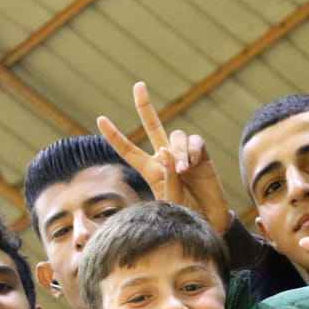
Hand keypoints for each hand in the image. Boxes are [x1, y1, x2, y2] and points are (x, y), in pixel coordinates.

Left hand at [97, 82, 230, 232]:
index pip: (128, 150)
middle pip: (153, 125)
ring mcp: (184, 155)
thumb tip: (166, 150)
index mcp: (150, 170)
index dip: (114, 136)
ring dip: (179, 150)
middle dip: (145, 106)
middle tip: (138, 85)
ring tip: (184, 170)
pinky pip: (195, 141)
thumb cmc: (184, 216)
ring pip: (176, 136)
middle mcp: (165, 158)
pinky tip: (194, 165)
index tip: (100, 119)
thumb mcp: (170, 200)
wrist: (208, 223)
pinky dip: (193, 150)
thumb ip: (168, 175)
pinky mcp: (202, 156)